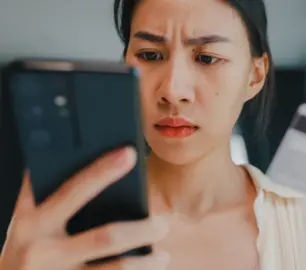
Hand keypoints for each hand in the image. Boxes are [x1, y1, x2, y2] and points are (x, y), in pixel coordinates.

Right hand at [0, 147, 169, 269]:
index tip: (129, 154)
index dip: (102, 171)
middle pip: (106, 236)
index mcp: (33, 221)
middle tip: (162, 224)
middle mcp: (43, 249)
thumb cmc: (23, 247)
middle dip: (142, 230)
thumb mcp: (25, 221)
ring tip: (162, 256)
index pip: (72, 189)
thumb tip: (81, 158)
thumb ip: (47, 197)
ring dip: (146, 263)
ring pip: (116, 268)